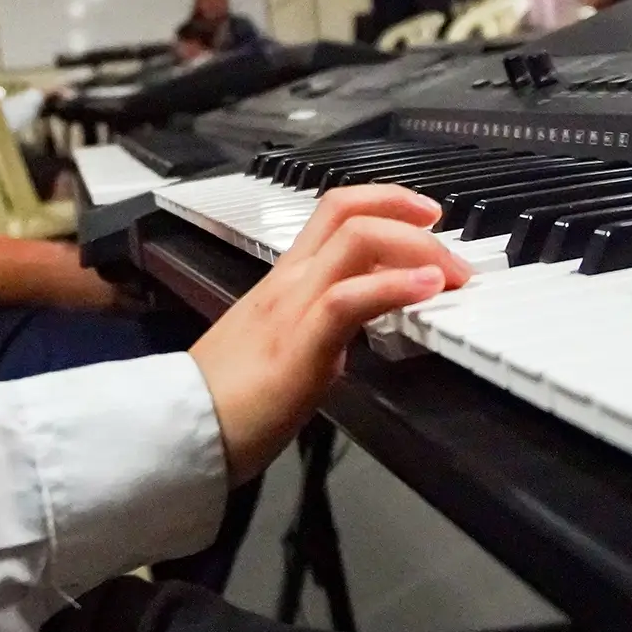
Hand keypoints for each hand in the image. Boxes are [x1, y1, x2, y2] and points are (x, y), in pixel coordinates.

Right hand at [188, 185, 470, 485]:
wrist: (182, 430)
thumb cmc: (225, 399)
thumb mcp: (279, 346)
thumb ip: (315, 330)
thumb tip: (348, 334)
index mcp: (282, 280)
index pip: (334, 213)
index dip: (385, 202)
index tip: (424, 218)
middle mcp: (288, 282)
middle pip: (349, 211)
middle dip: (408, 215)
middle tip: (449, 246)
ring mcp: (292, 308)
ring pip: (357, 242)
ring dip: (418, 250)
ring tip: (450, 273)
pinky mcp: (299, 345)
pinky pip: (350, 298)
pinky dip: (396, 285)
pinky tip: (426, 290)